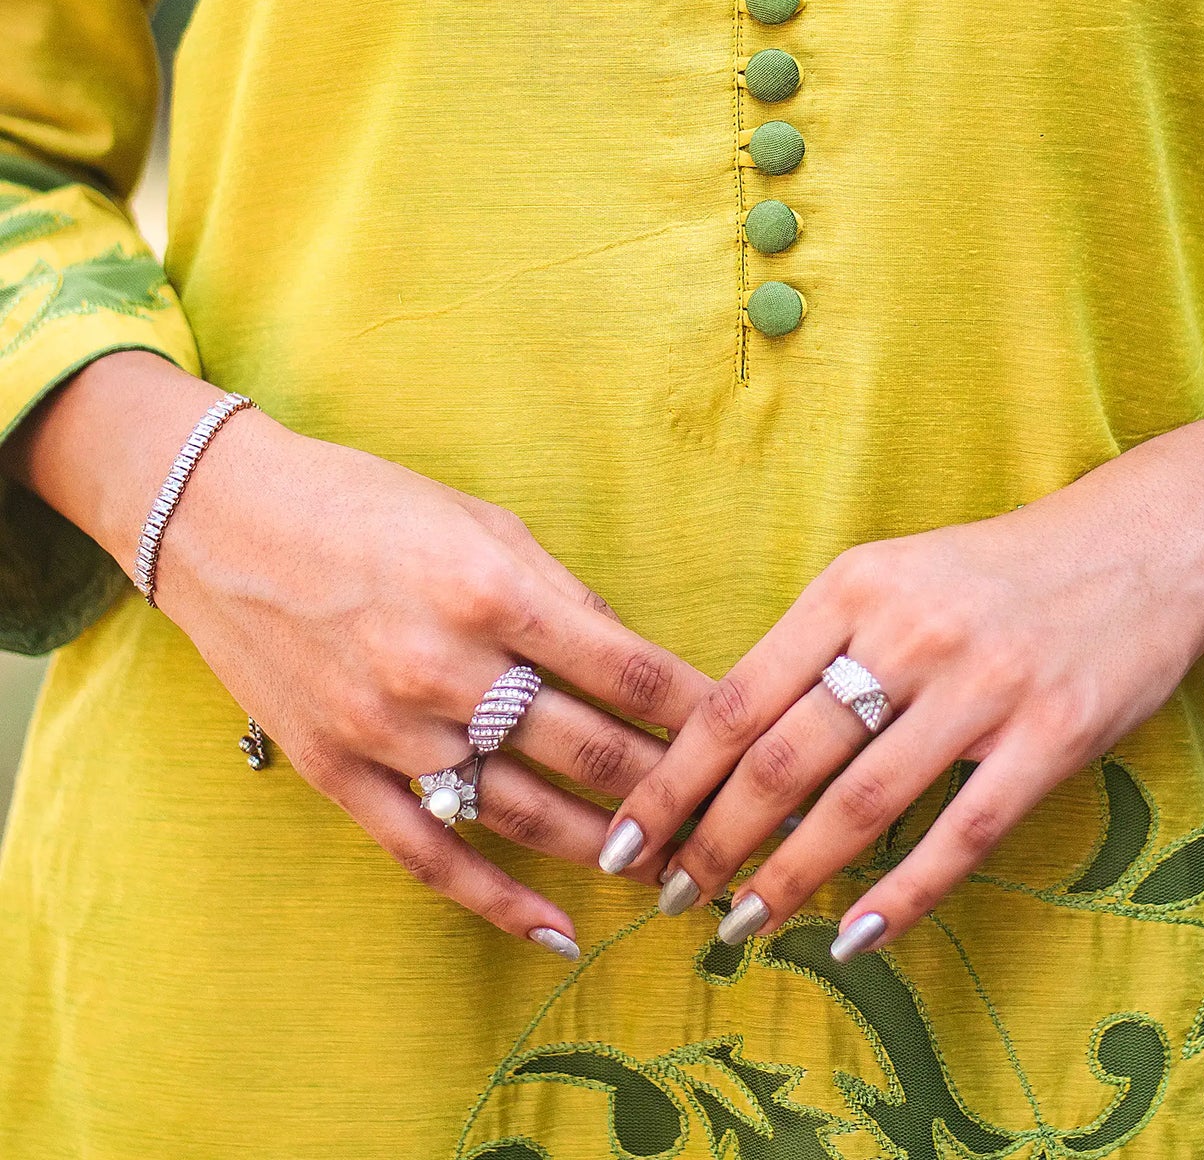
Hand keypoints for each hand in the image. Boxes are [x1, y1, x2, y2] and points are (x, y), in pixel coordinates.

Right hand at [9, 354, 709, 955]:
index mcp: (492, 588)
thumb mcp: (480, 521)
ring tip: (670, 870)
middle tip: (729, 820)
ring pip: (525, 811)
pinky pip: (431, 853)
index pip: (627, 671)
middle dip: (671, 791)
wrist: (224, 518)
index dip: (699, 712)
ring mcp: (388, 726)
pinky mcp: (339, 770)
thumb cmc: (365, 503)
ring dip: (607, 846)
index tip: (749, 738)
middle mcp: (444, 665)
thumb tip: (633, 663)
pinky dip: (499, 900)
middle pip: (590, 750)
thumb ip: (559, 593)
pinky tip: (558, 930)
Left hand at [606, 400, 1203, 955]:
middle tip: (669, 899)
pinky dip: (900, 894)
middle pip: (784, 757)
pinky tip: (853, 936)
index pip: (738, 695)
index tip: (629, 837)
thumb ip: (820, 646)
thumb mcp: (893, 577)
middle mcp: (909, 631)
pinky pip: (962, 833)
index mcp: (854, 585)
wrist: (1140, 542)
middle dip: (714, 840)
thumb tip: (727, 746)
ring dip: (790, 878)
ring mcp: (983, 686)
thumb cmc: (995, 572)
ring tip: (741, 926)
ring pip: (860, 804)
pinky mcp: (1051, 736)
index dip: (676, 777)